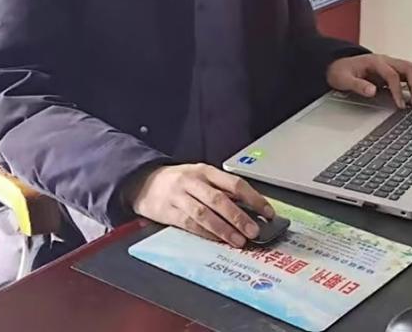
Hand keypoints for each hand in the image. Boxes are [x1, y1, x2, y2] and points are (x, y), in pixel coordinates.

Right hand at [127, 163, 273, 247]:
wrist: (143, 182)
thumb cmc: (179, 181)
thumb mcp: (200, 177)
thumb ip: (221, 190)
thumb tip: (250, 209)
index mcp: (206, 171)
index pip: (234, 183)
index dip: (254, 198)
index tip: (268, 212)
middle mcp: (193, 181)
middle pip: (219, 199)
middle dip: (239, 216)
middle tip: (254, 231)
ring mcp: (179, 196)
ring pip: (205, 213)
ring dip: (224, 229)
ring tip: (239, 241)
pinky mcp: (168, 212)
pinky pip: (190, 224)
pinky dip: (206, 233)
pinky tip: (217, 240)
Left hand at [326, 53, 411, 108]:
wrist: (337, 64)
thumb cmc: (341, 71)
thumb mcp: (344, 79)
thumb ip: (358, 85)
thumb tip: (372, 91)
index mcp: (375, 62)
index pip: (392, 75)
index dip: (398, 91)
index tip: (400, 105)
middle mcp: (386, 61)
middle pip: (409, 68)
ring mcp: (391, 65)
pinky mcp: (393, 71)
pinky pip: (410, 76)